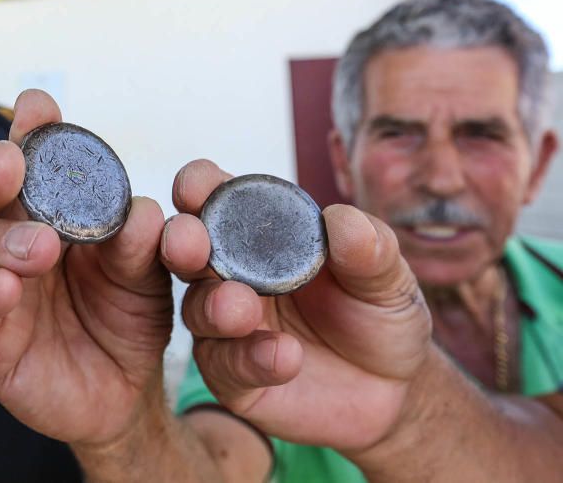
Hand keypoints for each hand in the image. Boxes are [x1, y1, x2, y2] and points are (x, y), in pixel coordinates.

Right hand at [0, 90, 170, 448]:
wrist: (125, 391)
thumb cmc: (126, 316)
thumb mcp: (145, 274)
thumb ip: (140, 242)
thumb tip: (140, 212)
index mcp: (46, 210)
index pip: (29, 161)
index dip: (28, 131)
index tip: (38, 107)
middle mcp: (6, 237)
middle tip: (10, 164)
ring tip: (38, 247)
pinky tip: (5, 288)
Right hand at [163, 160, 431, 453]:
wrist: (394, 389)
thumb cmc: (378, 315)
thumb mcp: (387, 278)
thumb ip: (370, 248)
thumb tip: (341, 219)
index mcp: (259, 232)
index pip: (217, 198)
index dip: (199, 186)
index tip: (196, 187)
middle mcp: (230, 273)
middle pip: (187, 251)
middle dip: (182, 241)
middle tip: (188, 244)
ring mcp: (225, 326)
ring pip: (197, 310)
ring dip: (214, 306)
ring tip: (240, 309)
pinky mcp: (232, 376)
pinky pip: (225, 366)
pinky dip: (249, 359)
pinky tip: (284, 357)